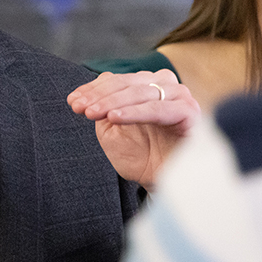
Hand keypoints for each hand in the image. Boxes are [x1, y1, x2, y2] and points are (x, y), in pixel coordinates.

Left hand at [67, 69, 199, 190]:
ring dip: (113, 102)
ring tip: (91, 113)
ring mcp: (180, 98)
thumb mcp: (112, 129)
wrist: (160, 183)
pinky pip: (160, 109)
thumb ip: (105, 105)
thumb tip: (100, 78)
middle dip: (99, 95)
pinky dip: (135, 112)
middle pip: (127, 83)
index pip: (117, 80)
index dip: (92, 89)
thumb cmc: (139, 156)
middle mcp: (166, 87)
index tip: (71, 101)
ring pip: (141, 92)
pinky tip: (114, 118)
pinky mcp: (190, 114)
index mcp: (148, 87)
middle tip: (79, 108)